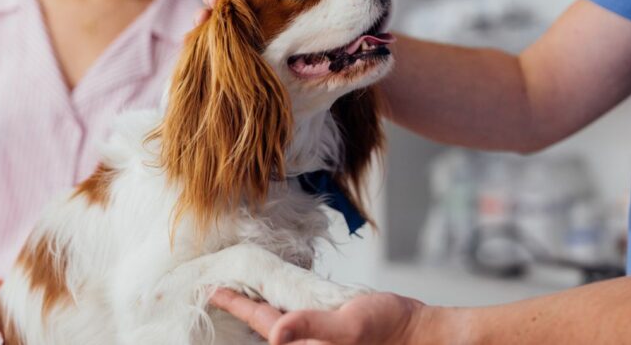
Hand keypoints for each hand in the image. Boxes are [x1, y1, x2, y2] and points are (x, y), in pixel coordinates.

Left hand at [210, 288, 426, 344]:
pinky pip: (299, 318)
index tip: (213, 291)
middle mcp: (308, 342)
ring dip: (260, 308)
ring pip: (280, 322)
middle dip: (242, 308)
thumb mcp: (348, 327)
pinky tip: (281, 297)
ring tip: (242, 291)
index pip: (261, 322)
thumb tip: (276, 334)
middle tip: (220, 290)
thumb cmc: (387, 330)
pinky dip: (285, 306)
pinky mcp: (330, 331)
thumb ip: (311, 328)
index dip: (237, 304)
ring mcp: (319, 337)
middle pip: (265, 324)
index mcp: (306, 343)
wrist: (417, 333)